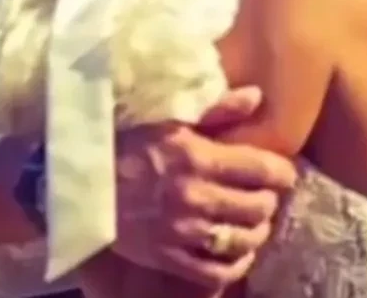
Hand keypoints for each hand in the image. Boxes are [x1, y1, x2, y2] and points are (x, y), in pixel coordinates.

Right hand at [113, 87, 296, 289]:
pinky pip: (217, 271)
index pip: (260, 170)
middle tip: (268, 194)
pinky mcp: (169, 258)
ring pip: (243, 240)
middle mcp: (197, 197)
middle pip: (258, 207)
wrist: (82, 179)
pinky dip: (236, 264)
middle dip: (270, 200)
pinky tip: (240, 252)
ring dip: (258, 230)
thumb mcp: (170, 114)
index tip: (284, 171)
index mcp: (199, 158)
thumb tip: (257, 95)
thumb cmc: (128, 140)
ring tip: (256, 220)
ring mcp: (184, 232)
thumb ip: (217, 108)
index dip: (281, 172)